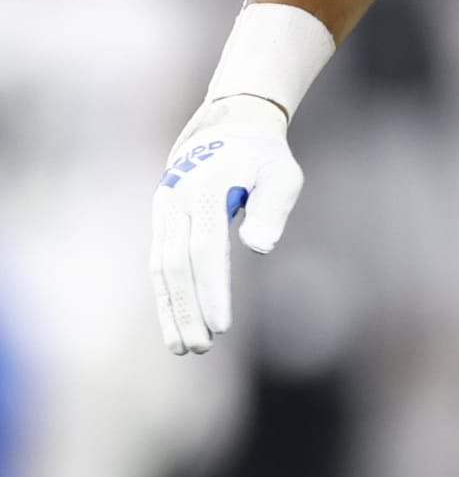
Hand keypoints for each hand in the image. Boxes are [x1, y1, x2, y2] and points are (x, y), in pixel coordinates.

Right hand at [150, 94, 303, 353]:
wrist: (229, 128)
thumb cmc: (263, 157)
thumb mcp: (282, 173)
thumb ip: (272, 207)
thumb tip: (259, 246)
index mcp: (206, 188)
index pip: (206, 247)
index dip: (211, 288)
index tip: (222, 325)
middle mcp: (176, 200)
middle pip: (175, 264)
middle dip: (186, 309)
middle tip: (201, 348)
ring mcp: (164, 211)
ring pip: (160, 268)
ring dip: (171, 310)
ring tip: (184, 348)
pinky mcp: (162, 222)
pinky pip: (159, 264)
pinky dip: (166, 296)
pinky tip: (174, 326)